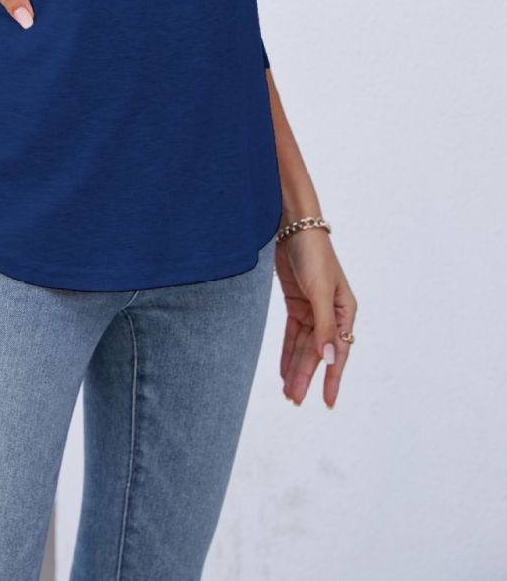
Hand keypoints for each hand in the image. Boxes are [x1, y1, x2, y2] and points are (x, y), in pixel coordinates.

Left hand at [275, 226, 356, 408]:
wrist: (294, 227)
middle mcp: (331, 314)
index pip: (339, 352)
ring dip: (296, 368)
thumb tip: (328, 360)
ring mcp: (313, 309)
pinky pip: (293, 334)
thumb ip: (324, 327)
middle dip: (307, 376)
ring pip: (304, 346)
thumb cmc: (315, 255)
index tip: (327, 402)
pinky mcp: (297, 303)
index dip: (332, 378)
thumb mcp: (320, 292)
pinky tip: (284, 371)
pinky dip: (288, 352)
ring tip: (288, 393)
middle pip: (318, 352)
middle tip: (295, 400)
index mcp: (345, 312)